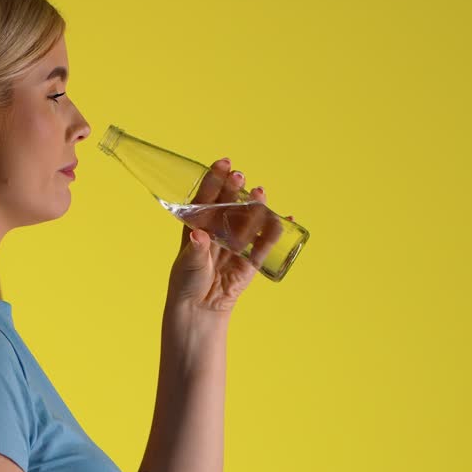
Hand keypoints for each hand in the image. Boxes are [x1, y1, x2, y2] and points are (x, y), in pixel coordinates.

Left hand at [165, 159, 290, 314]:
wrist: (199, 308)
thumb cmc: (187, 281)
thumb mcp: (189, 263)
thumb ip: (196, 250)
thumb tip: (199, 236)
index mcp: (199, 224)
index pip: (207, 197)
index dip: (215, 179)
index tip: (223, 164)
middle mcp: (218, 228)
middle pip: (229, 204)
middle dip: (235, 189)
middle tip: (241, 176)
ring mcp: (236, 242)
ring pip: (247, 219)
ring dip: (255, 206)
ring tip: (259, 193)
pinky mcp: (250, 259)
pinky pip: (264, 243)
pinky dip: (274, 231)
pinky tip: (284, 218)